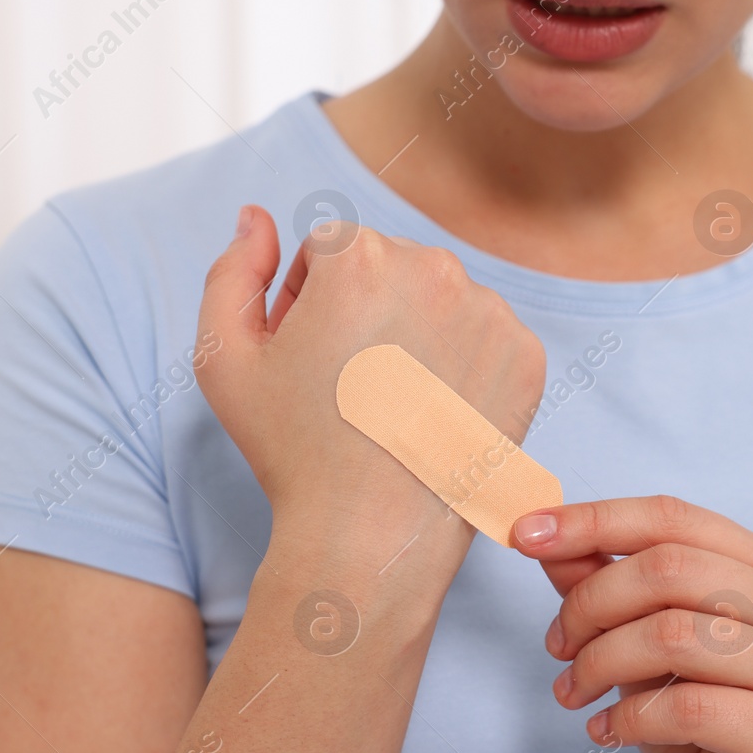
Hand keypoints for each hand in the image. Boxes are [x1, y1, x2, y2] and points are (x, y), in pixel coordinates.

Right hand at [197, 207, 547, 574]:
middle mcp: (434, 268)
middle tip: (350, 387)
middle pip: (391, 266)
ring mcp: (490, 312)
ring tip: (394, 405)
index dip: (310, 303)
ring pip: (442, 300)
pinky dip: (464, 367)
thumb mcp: (225, 359)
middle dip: (366, 310)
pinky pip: (487, 338)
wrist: (371, 534)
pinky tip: (435, 415)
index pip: (331, 249)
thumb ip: (232, 272)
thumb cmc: (291, 450)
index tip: (311, 359)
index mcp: (360, 255)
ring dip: (418, 334)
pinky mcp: (527, 356)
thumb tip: (256, 218)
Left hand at [513, 496, 752, 752]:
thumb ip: (606, 587)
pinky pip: (687, 707)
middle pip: (671, 570)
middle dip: (592, 603)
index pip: (673, 519)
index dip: (594, 521)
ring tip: (574, 692)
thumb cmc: (704, 728)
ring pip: (675, 635)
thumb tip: (549, 541)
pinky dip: (627, 717)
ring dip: (601, 662)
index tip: (525, 534)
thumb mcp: (644, 647)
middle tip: (557, 646)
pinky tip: (606, 733)